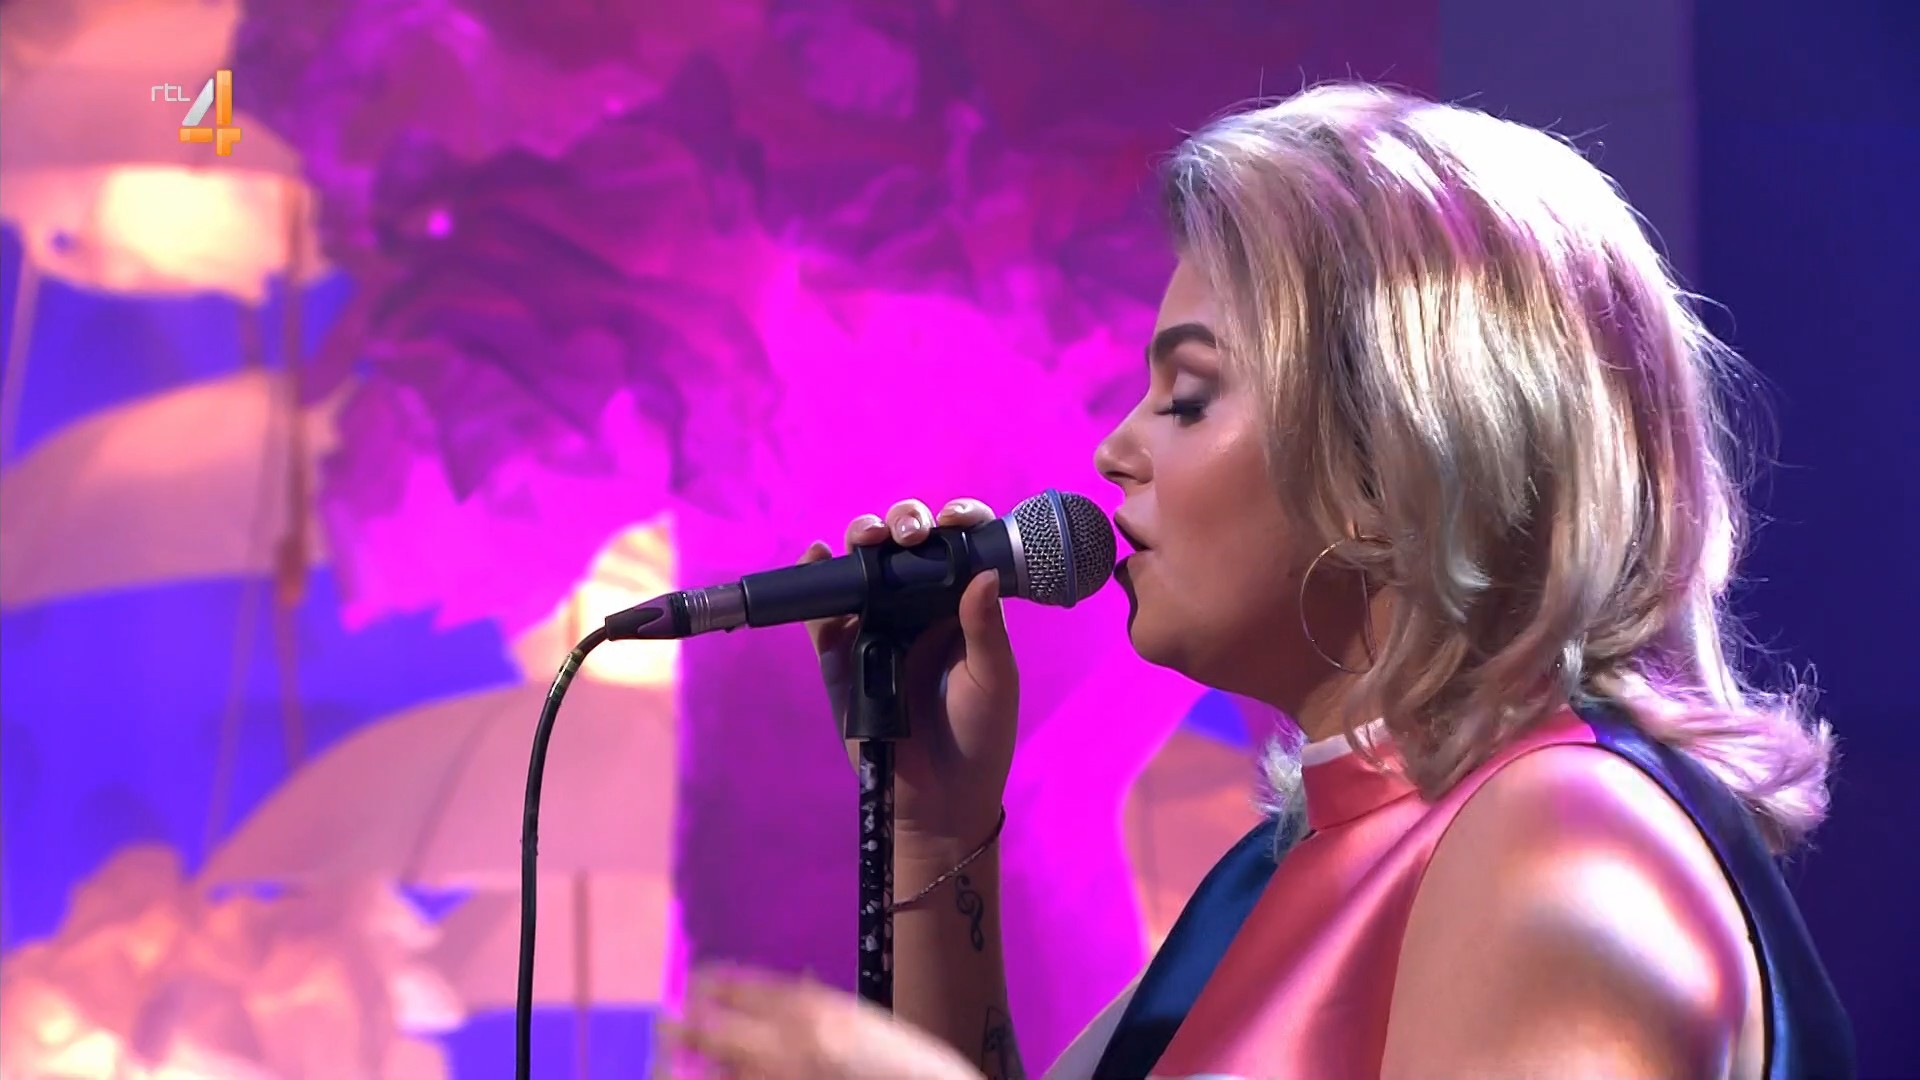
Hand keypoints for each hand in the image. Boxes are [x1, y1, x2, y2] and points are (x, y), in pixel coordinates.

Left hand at [660, 964, 983, 1079]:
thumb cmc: (902, 1062)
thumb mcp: (860, 1020)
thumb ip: (815, 1010)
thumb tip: (778, 1001)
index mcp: (811, 1008)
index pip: (736, 987)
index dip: (709, 985)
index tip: (697, 986)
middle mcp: (788, 1044)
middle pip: (710, 1030)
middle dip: (680, 1027)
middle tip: (663, 1024)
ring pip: (710, 1072)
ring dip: (684, 1063)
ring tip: (667, 1058)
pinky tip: (707, 1079)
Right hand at [801, 498, 1017, 847]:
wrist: (937, 798)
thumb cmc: (978, 736)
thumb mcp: (994, 680)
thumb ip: (985, 628)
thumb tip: (983, 572)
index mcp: (961, 606)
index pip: (958, 549)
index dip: (957, 523)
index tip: (956, 520)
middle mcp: (918, 607)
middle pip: (904, 546)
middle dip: (903, 523)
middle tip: (908, 534)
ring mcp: (876, 626)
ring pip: (862, 567)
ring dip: (860, 540)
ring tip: (865, 538)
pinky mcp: (840, 653)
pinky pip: (822, 611)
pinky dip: (814, 580)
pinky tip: (816, 557)